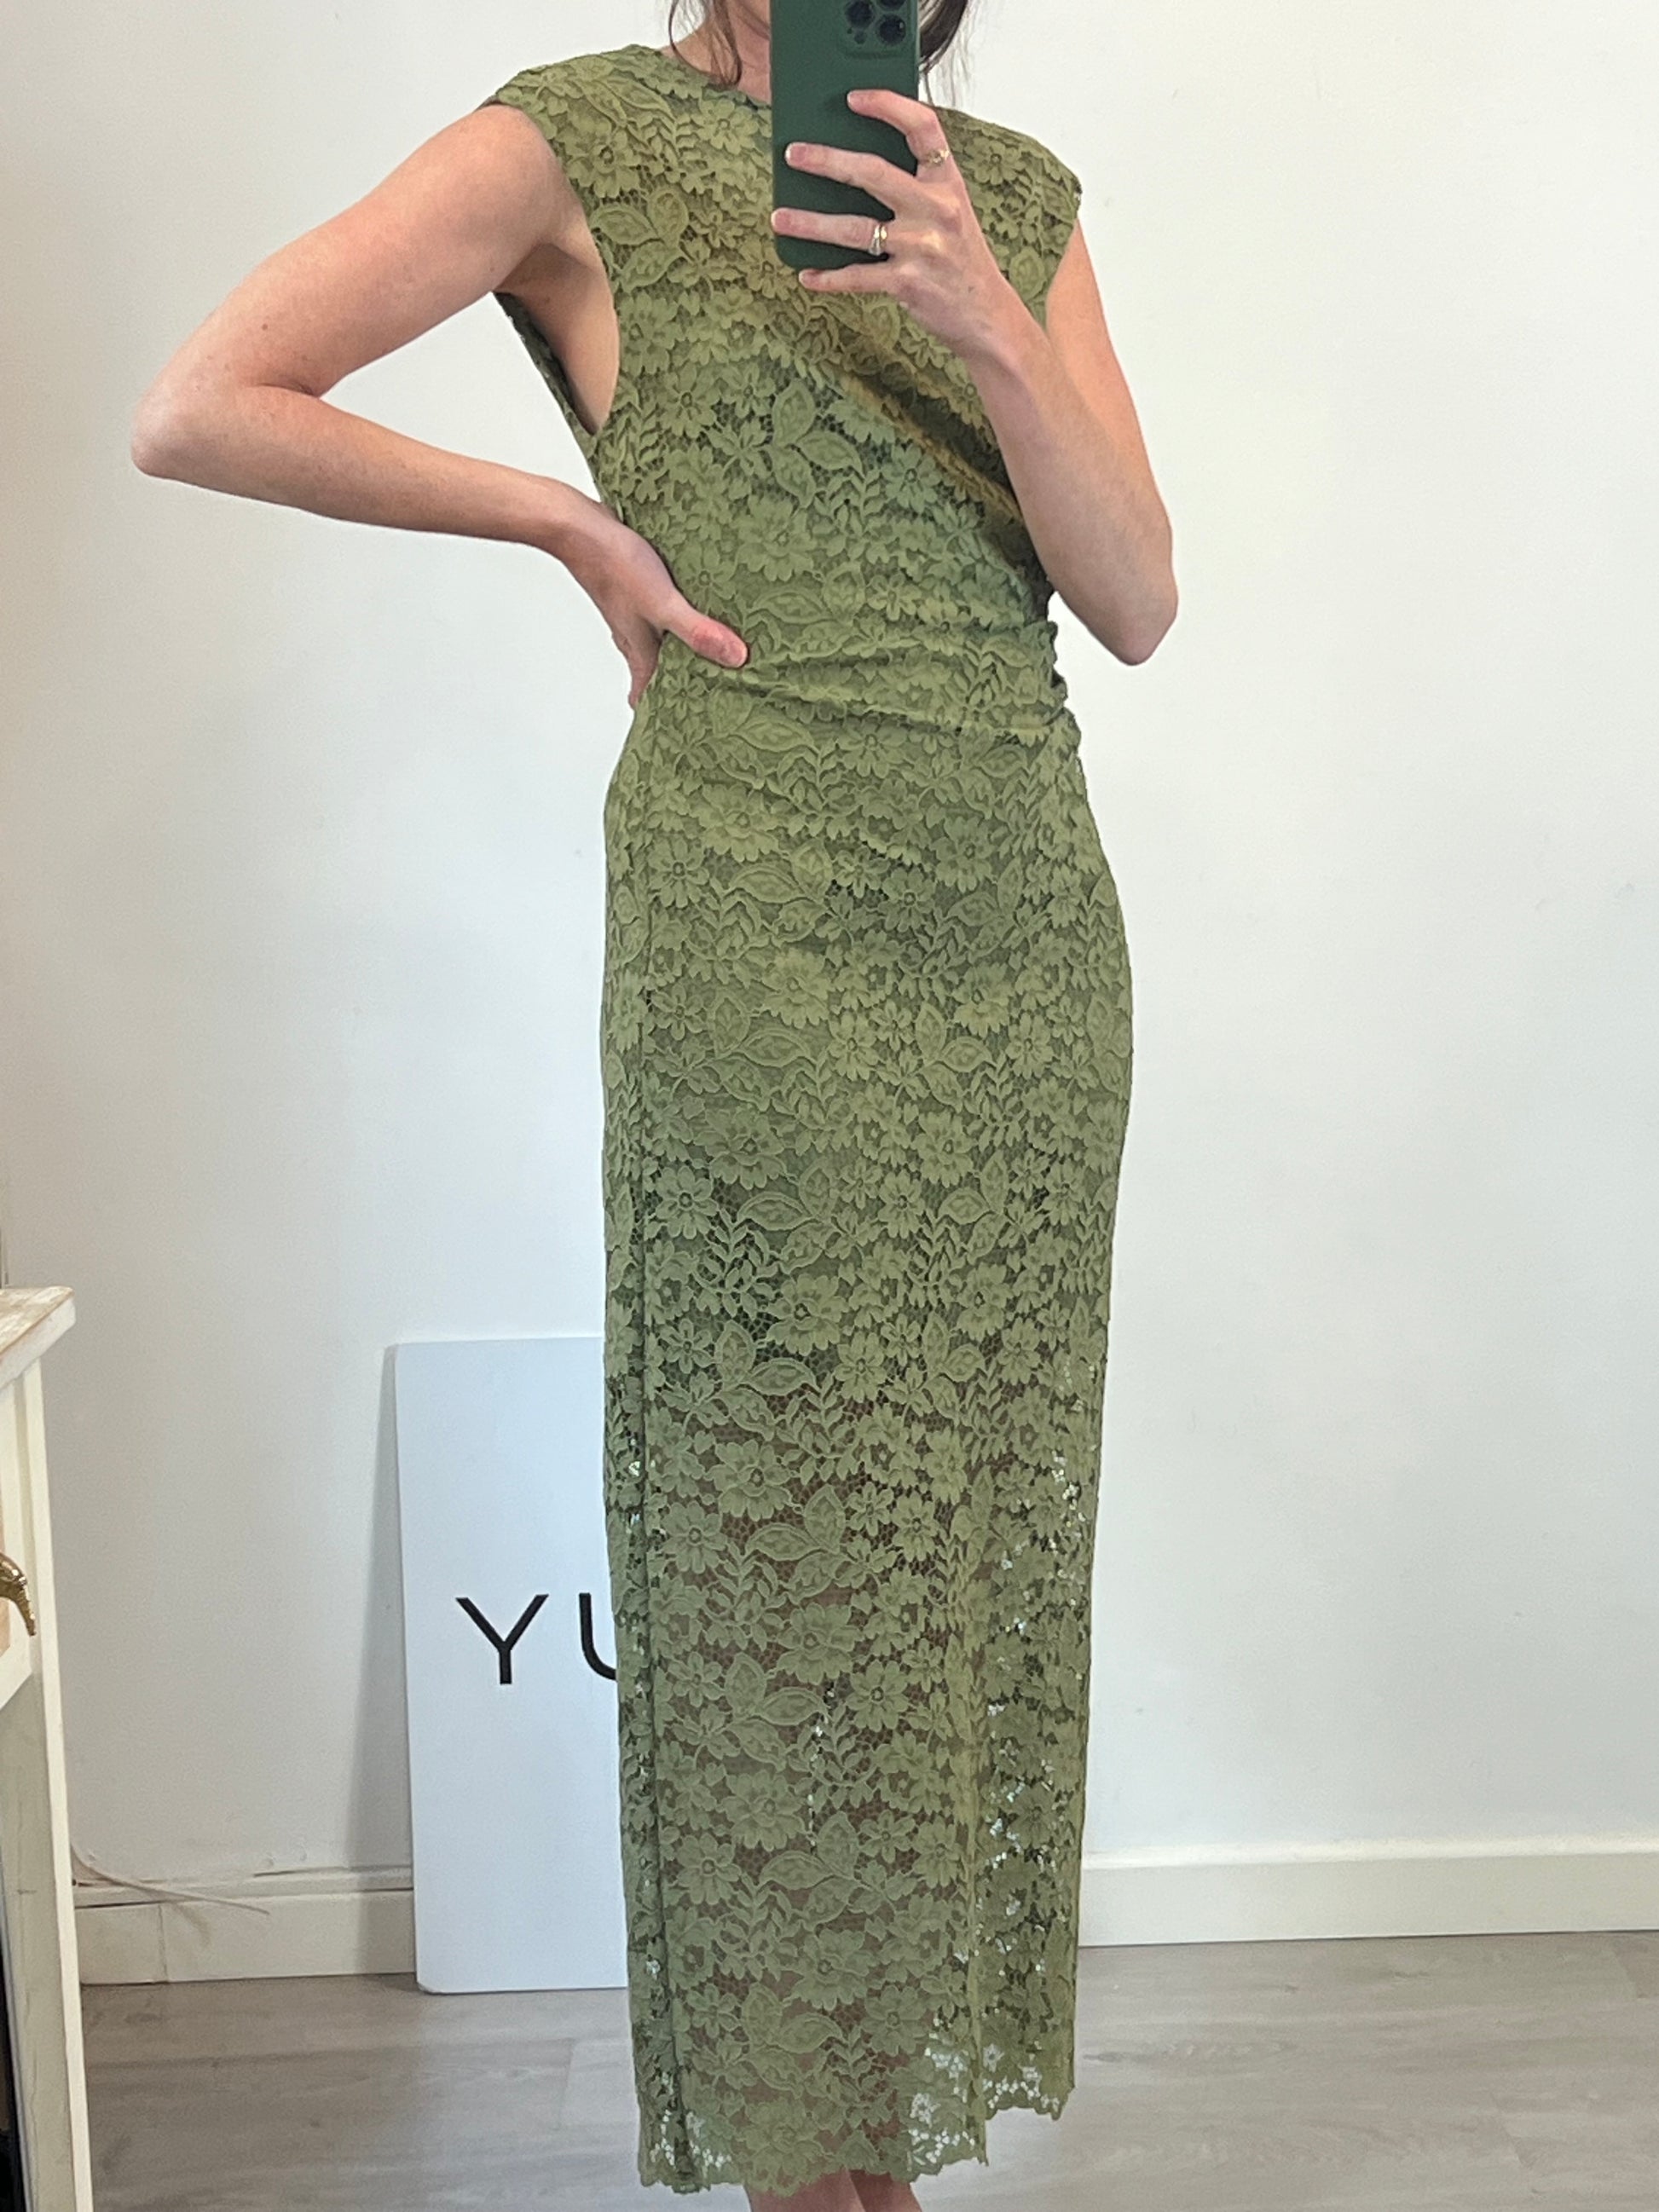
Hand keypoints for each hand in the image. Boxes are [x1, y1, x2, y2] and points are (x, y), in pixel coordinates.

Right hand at [554, 493, 747, 707]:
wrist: (579, 528)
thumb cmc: (615, 566)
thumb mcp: (664, 604)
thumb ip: (698, 632)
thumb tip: (737, 658)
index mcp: (640, 652)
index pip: (646, 697)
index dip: (662, 714)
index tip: (683, 727)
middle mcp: (633, 637)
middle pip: (653, 672)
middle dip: (676, 684)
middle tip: (706, 691)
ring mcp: (630, 614)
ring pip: (654, 643)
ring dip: (675, 651)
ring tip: (704, 653)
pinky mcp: (631, 589)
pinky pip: (654, 615)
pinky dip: (670, 621)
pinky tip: (686, 607)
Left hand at [771, 88, 1022, 364]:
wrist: (987, 315)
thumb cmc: (960, 259)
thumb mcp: (950, 211)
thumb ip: (916, 186)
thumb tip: (854, 168)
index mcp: (947, 182)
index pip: (922, 127)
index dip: (888, 105)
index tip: (853, 98)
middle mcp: (936, 209)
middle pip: (874, 172)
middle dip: (827, 161)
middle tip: (793, 155)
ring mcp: (922, 246)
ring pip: (855, 228)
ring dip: (811, 223)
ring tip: (780, 218)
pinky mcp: (908, 283)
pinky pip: (857, 277)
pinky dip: (828, 278)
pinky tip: (807, 275)